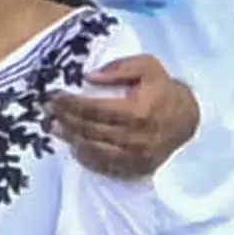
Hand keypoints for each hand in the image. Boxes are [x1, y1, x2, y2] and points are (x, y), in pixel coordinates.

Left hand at [48, 53, 198, 177]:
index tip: (53, 96)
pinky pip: (105, 166)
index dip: (70, 103)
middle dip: (65, 120)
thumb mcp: (147, 66)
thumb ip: (119, 67)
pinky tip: (74, 146)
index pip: (95, 109)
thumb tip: (88, 77)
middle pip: (90, 131)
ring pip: (95, 151)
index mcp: (139, 111)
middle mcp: (138, 137)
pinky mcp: (137, 169)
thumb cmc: (162, 89)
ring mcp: (138, 157)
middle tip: (47, 112)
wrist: (186, 118)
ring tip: (54, 127)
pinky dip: (86, 157)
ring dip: (71, 139)